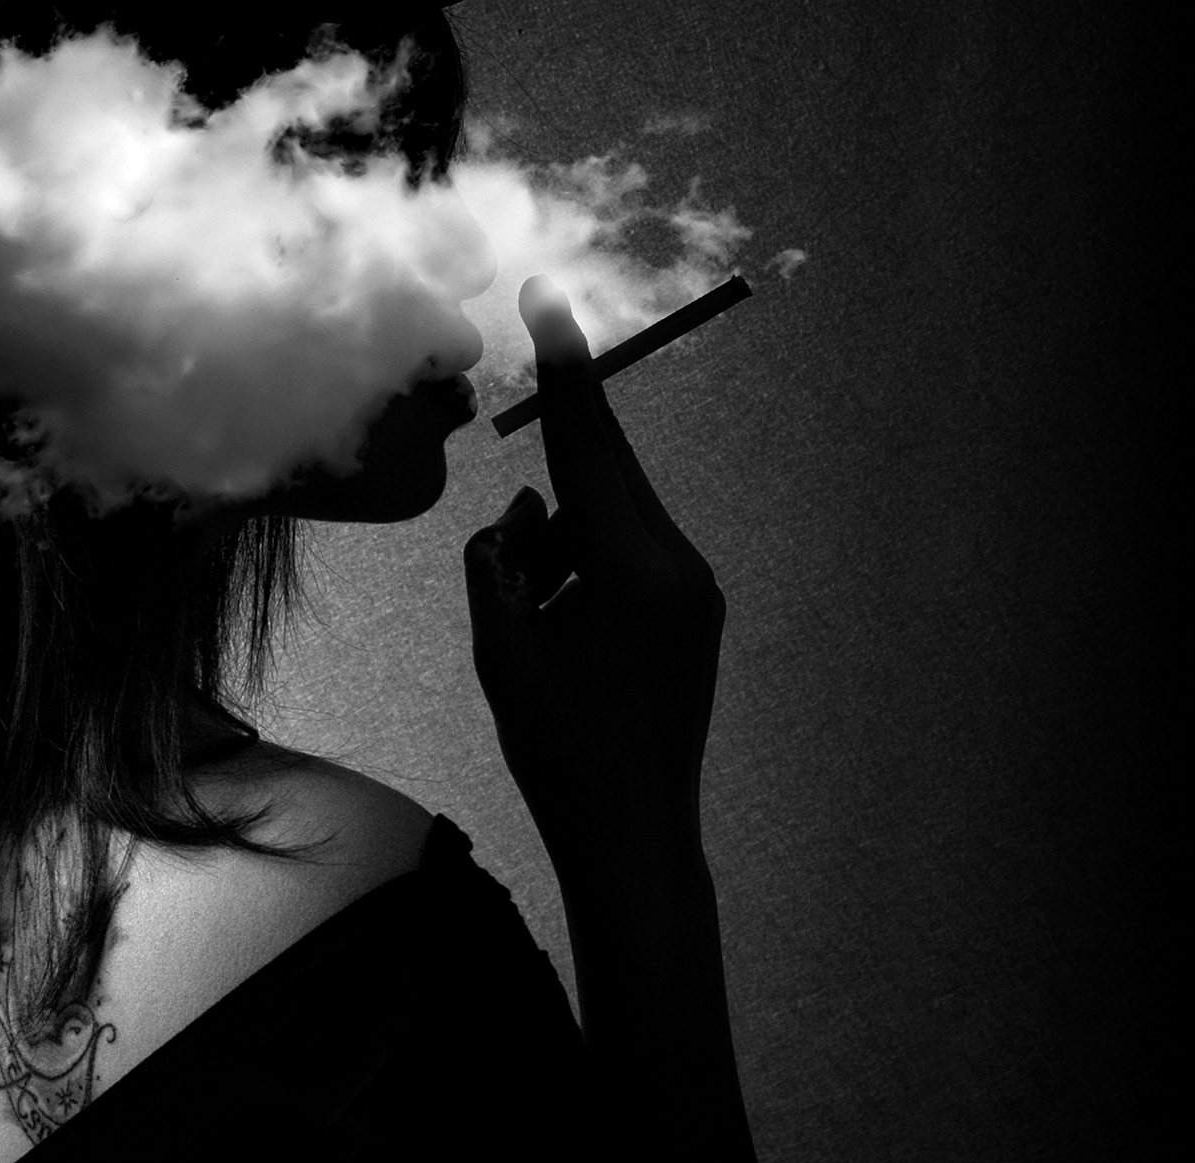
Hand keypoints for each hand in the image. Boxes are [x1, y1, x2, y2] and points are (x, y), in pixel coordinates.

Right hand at [463, 277, 724, 851]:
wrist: (633, 836)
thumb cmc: (562, 753)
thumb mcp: (502, 650)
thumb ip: (500, 560)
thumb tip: (525, 509)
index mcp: (638, 568)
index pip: (587, 445)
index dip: (563, 367)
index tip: (549, 294)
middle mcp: (681, 566)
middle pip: (607, 474)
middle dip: (557, 452)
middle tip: (530, 415)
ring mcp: (694, 592)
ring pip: (613, 519)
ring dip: (560, 540)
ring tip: (531, 625)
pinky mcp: (691, 617)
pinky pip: (629, 557)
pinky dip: (583, 566)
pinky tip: (558, 629)